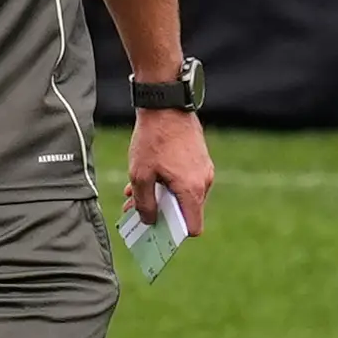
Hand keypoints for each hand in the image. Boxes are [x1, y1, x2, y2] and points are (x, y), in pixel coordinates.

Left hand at [124, 108, 212, 238]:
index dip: (175, 233)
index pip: (193, 227)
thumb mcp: (140, 175)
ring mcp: (204, 169)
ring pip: (183, 194)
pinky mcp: (199, 158)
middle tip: (135, 211)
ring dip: (160, 196)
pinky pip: (185, 179)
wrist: (166, 104)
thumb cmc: (153, 139)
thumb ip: (144, 203)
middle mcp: (204, 182)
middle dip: (160, 213)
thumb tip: (149, 221)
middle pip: (185, 211)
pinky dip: (167, 182)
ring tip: (133, 192)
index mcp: (191, 190)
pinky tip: (146, 175)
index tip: (157, 230)